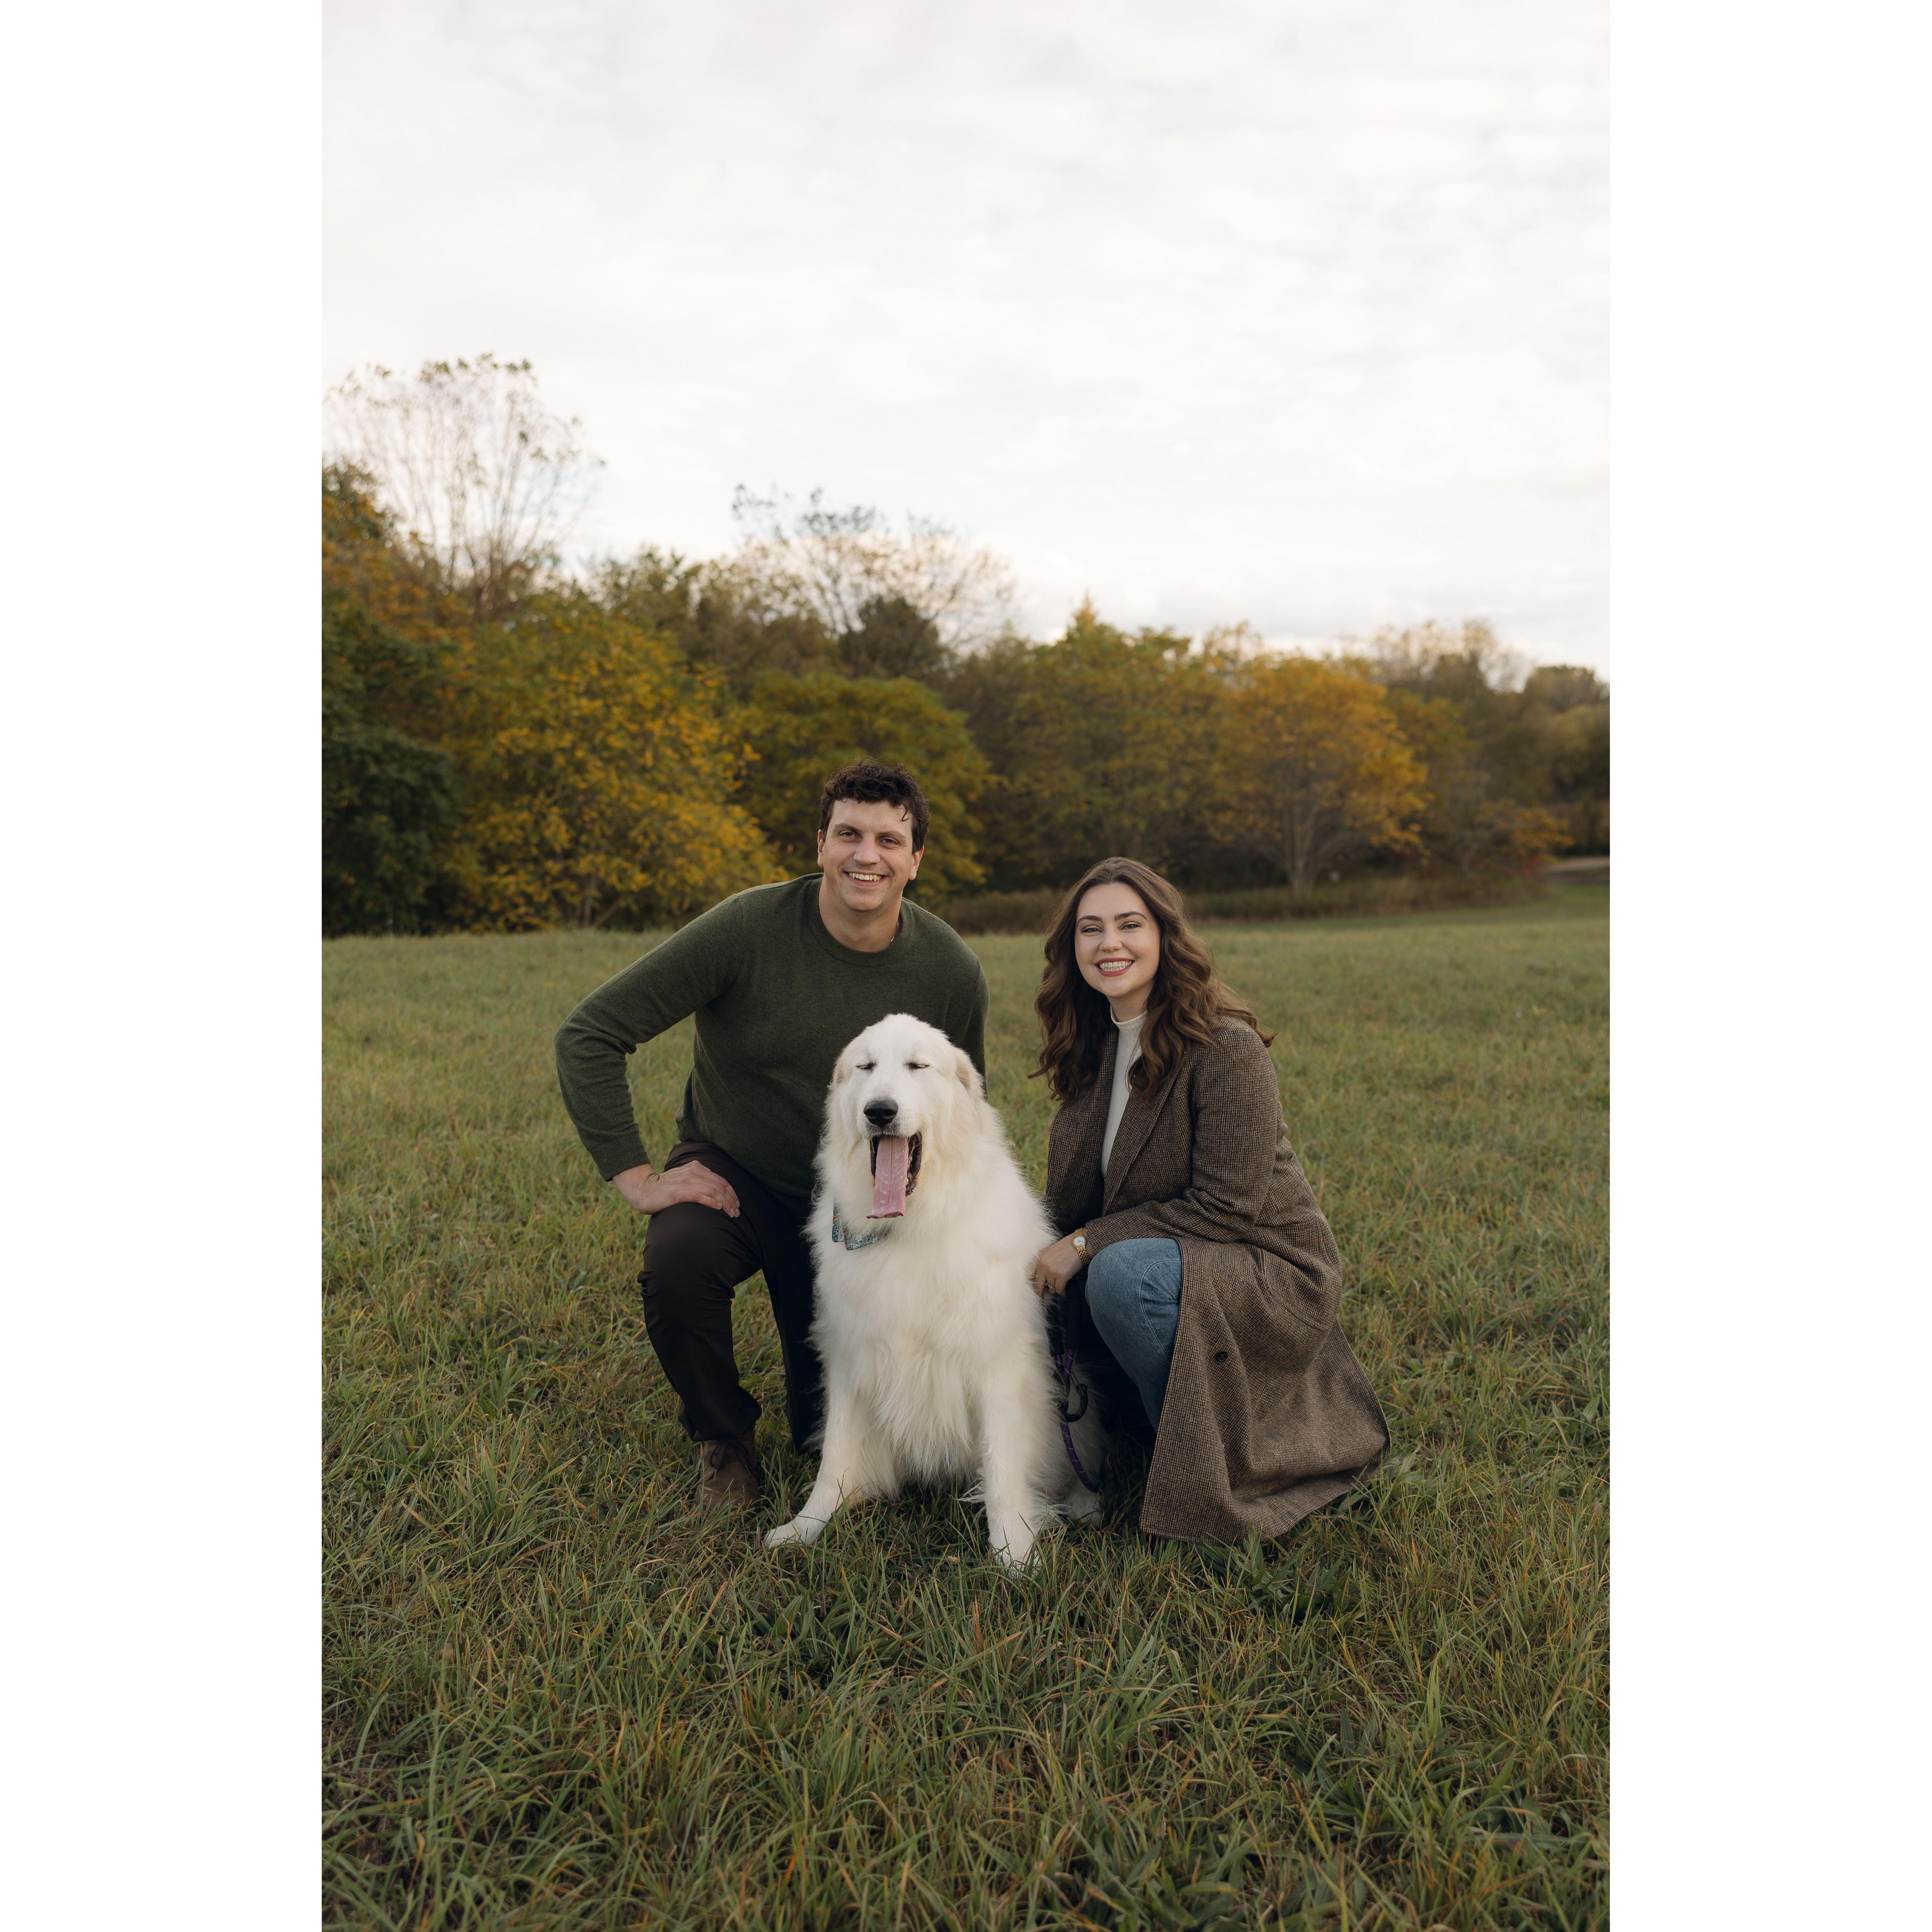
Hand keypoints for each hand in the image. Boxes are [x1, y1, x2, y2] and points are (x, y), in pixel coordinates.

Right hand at [611, 1160, 740, 1217]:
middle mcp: (692, 1173)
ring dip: (725, 1203)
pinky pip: (699, 1196)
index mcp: (696, 1168)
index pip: (720, 1180)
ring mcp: (685, 1182)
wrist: (644, 1189)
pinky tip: (718, 1208)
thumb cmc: (665, 1187)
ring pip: (712, 1191)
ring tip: (731, 1214)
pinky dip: (711, 1202)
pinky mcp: (677, 1193)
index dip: (731, 1193)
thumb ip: (699, 1179)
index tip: (737, 1204)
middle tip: (737, 1213)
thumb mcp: (685, 1177)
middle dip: (731, 1200)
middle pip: (719, 1186)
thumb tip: (716, 1190)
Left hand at [1028, 1235, 1085, 1297]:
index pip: (1028, 1276)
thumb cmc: (1066, 1248)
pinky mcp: (1061, 1276)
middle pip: (1037, 1287)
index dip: (1029, 1286)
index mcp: (1038, 1259)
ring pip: (1051, 1289)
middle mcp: (1042, 1265)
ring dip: (1056, 1288)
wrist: (1079, 1244)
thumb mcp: (1049, 1253)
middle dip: (1039, 1296)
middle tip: (1040, 1305)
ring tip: (1062, 1280)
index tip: (1029, 1295)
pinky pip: (1059, 1290)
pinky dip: (1063, 1291)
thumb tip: (1041, 1281)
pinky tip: (1065, 1287)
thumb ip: (1043, 1265)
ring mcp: (1051, 1271)